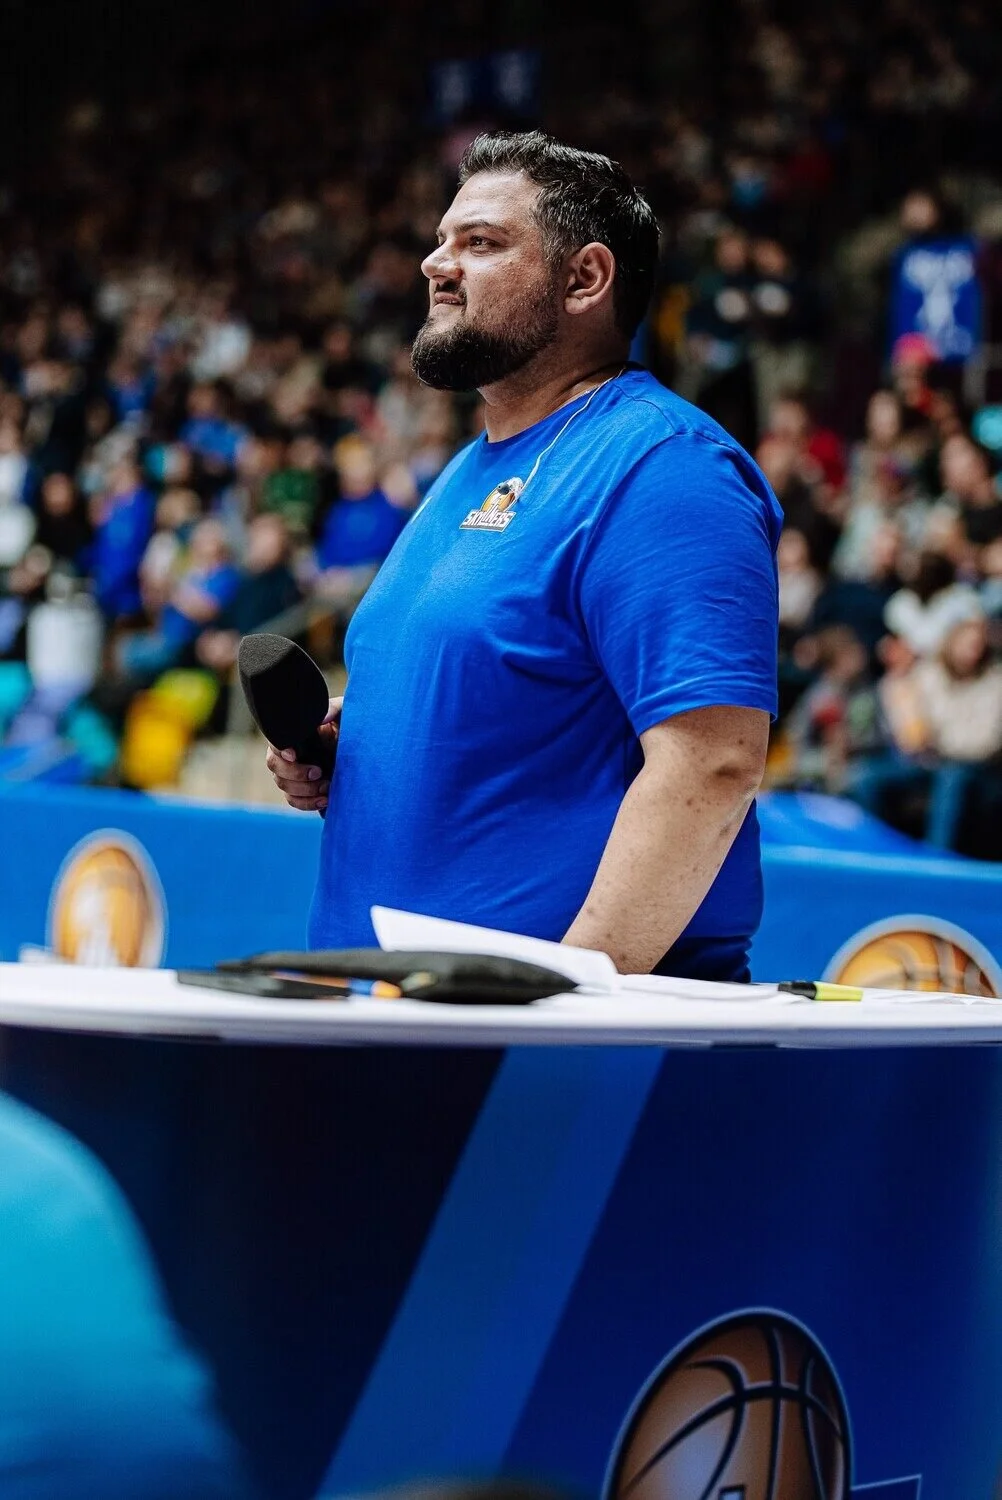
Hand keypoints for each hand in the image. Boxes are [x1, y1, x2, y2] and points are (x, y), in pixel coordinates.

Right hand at [264, 697, 341, 811]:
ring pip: (283, 784)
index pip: (275, 740)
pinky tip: (324, 800)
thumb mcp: (347, 712)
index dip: (280, 748)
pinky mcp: (302, 789)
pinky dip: (307, 803)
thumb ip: (333, 709)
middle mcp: (290, 752)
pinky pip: (294, 800)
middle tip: (318, 773)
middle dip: (295, 773)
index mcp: (295, 733)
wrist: (365, 750)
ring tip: (327, 788)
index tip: (294, 755)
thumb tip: (320, 718)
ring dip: (304, 790)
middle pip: (274, 765)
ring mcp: (293, 772)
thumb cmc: (352, 725)